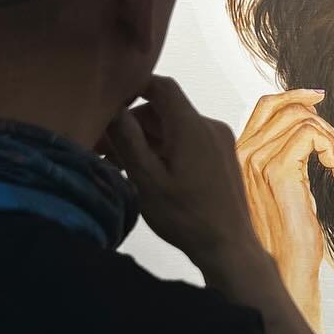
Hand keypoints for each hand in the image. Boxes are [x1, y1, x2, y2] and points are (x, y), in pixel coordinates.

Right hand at [104, 76, 256, 272]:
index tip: (108, 102)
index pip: (161, 87)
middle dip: (133, 124)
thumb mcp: (147, 180)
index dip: (134, 87)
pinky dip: (165, 150)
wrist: (229, 247)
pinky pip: (188, 142)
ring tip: (121, 166)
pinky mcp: (223, 157)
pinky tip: (147, 173)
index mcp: (192, 127)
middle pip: (164, 110)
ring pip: (174, 128)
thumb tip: (112, 109)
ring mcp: (219, 142)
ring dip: (147, 140)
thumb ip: (128, 140)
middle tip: (104, 149)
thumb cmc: (185, 216)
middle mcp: (210, 126)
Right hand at [236, 89, 333, 312]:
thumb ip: (284, 156)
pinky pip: (312, 136)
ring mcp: (257, 162)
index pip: (266, 106)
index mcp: (240, 155)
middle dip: (322, 124)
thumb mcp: (282, 187)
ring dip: (332, 141)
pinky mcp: (278, 172)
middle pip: (287, 108)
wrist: (283, 268)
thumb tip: (308, 128)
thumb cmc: (286, 234)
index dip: (295, 95)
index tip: (320, 98)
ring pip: (303, 120)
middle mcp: (243, 154)